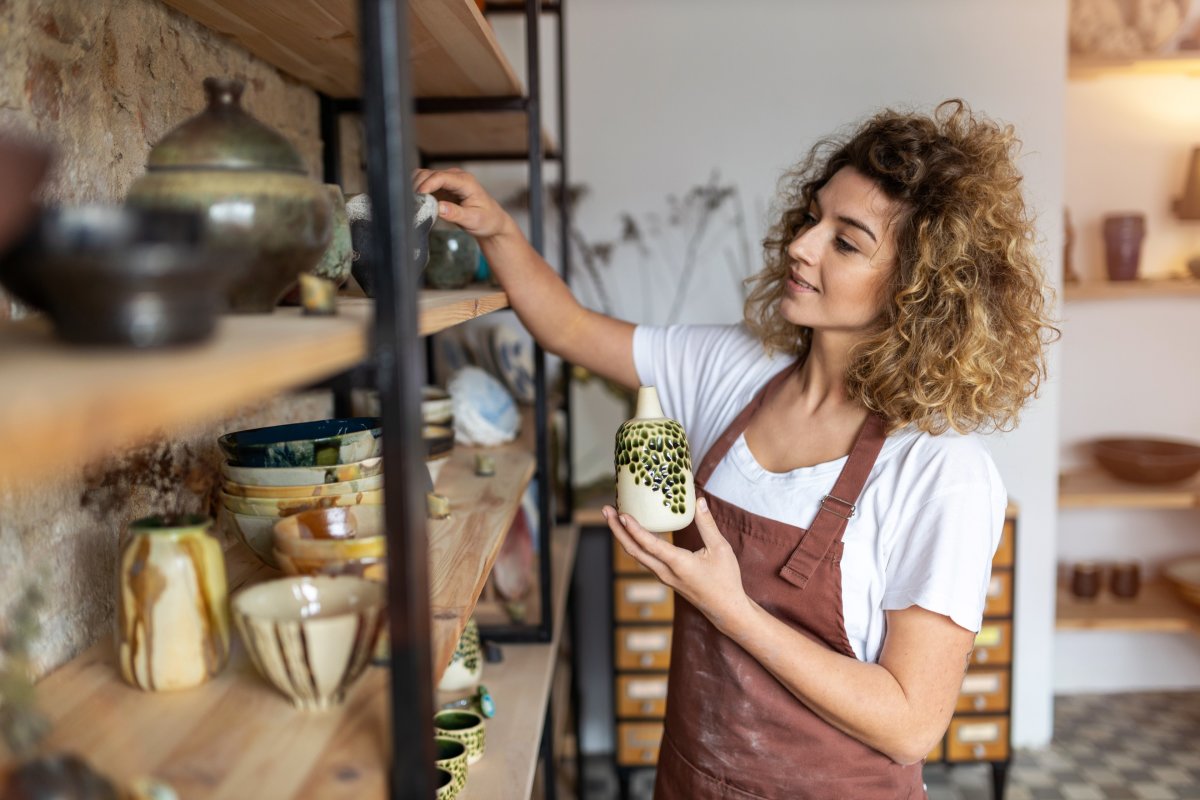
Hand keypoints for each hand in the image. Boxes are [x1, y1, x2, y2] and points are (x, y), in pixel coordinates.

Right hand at [413, 168, 514, 238]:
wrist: (492, 221)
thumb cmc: (486, 220)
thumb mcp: (473, 220)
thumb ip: (455, 214)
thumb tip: (438, 207)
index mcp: (465, 181)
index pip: (441, 177)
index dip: (427, 185)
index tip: (418, 197)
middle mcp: (456, 177)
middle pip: (428, 174)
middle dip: (417, 186)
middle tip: (412, 204)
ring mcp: (448, 180)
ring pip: (424, 176)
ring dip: (415, 187)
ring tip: (413, 203)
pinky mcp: (442, 187)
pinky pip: (425, 183)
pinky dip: (418, 190)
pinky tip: (417, 202)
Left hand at [603, 498, 751, 631]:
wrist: (726, 610)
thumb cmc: (725, 580)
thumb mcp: (720, 549)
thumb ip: (707, 524)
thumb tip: (700, 500)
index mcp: (678, 564)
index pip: (649, 545)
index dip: (634, 529)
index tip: (621, 514)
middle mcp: (665, 572)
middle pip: (633, 550)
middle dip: (617, 529)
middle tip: (606, 510)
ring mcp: (664, 576)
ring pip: (637, 555)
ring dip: (623, 536)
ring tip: (615, 517)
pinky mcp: (666, 577)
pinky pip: (644, 559)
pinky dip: (635, 543)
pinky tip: (634, 532)